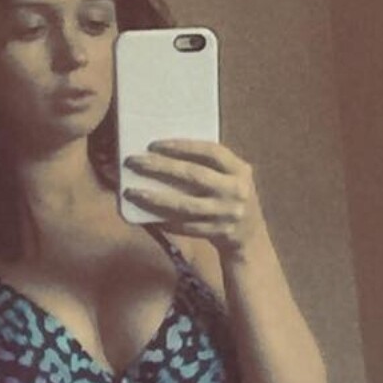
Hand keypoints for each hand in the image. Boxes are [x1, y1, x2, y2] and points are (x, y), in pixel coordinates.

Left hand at [122, 140, 266, 259]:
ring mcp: (227, 214)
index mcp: (240, 170)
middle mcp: (236, 191)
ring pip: (185, 205)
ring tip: (132, 192)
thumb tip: (165, 152)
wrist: (250, 238)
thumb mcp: (230, 178)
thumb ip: (209, 165)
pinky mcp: (218, 234)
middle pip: (193, 176)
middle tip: (134, 162)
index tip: (154, 144)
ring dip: (155, 198)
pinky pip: (186, 227)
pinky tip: (146, 215)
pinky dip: (165, 220)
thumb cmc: (230, 199)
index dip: (182, 146)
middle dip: (160, 167)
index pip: (210, 151)